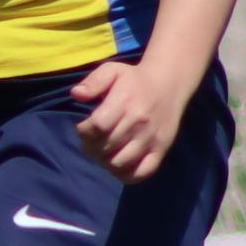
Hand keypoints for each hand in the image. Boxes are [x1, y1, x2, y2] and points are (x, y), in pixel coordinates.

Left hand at [68, 55, 192, 184]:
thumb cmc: (134, 79)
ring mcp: (151, 139)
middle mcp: (139, 122)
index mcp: (126, 101)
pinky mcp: (161, 150)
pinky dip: (125, 175)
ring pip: (120, 163)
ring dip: (104, 161)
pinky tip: (118, 164)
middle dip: (91, 147)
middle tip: (90, 142)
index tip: (83, 128)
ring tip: (103, 152)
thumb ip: (93, 81)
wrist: (169, 84)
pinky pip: (141, 173)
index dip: (84, 131)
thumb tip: (76, 94)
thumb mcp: (112, 71)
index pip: (99, 126)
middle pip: (106, 146)